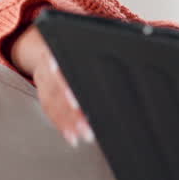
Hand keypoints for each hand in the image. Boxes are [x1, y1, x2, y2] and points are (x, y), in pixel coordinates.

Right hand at [10, 25, 92, 147]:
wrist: (46, 47)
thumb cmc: (75, 47)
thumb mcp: (85, 42)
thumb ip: (102, 46)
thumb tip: (135, 50)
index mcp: (59, 49)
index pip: (63, 65)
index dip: (68, 83)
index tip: (77, 99)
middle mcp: (49, 65)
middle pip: (59, 89)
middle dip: (72, 110)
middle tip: (87, 126)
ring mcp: (44, 80)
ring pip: (53, 103)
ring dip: (68, 122)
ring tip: (84, 135)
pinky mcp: (43, 94)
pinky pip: (49, 111)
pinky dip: (61, 125)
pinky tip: (72, 137)